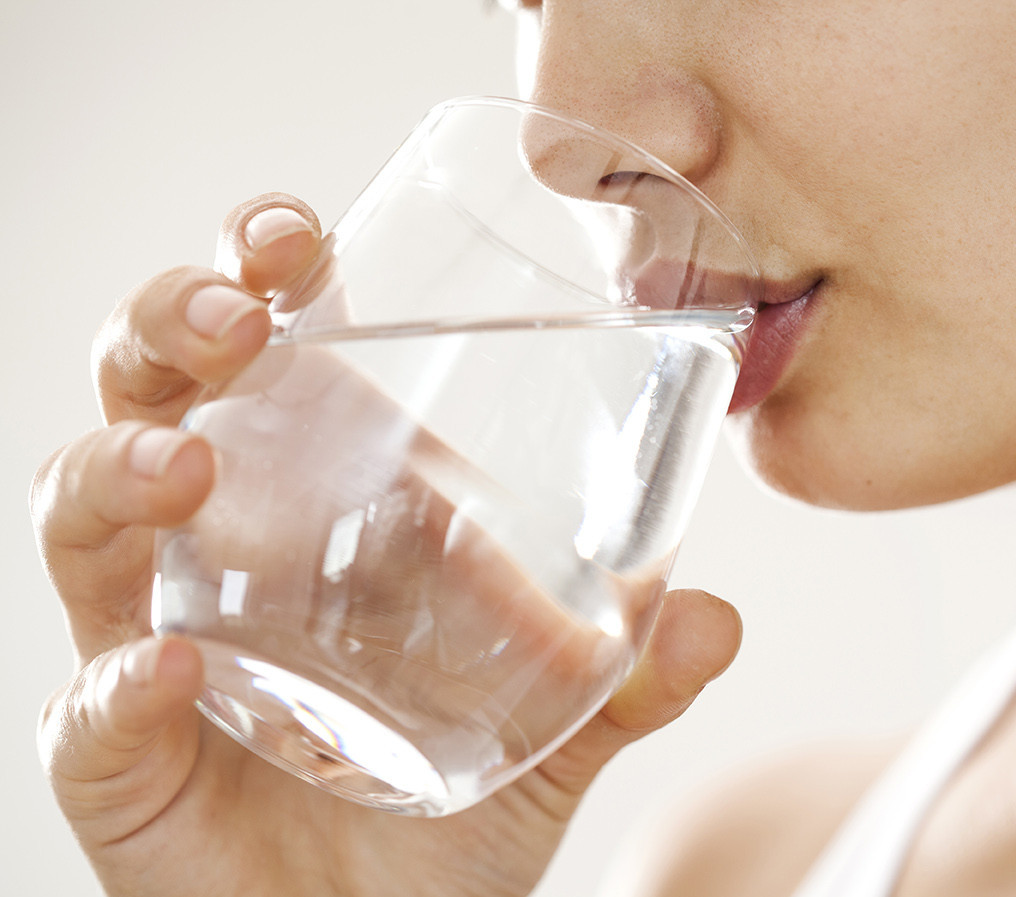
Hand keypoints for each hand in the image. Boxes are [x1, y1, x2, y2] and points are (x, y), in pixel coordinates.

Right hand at [30, 194, 740, 896]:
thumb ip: (628, 675)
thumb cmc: (444, 804)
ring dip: (119, 469)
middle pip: (152, 392)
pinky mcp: (122, 757)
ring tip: (186, 466)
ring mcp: (154, 639)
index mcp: (314, 500)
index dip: (258, 271)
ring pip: (82, 519)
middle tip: (238, 314)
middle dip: (170, 324)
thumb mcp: (553, 722)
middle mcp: (217, 549)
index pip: (265, 351)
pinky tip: (171, 668)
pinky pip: (89, 709)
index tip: (302, 234)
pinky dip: (118, 686)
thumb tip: (715, 618)